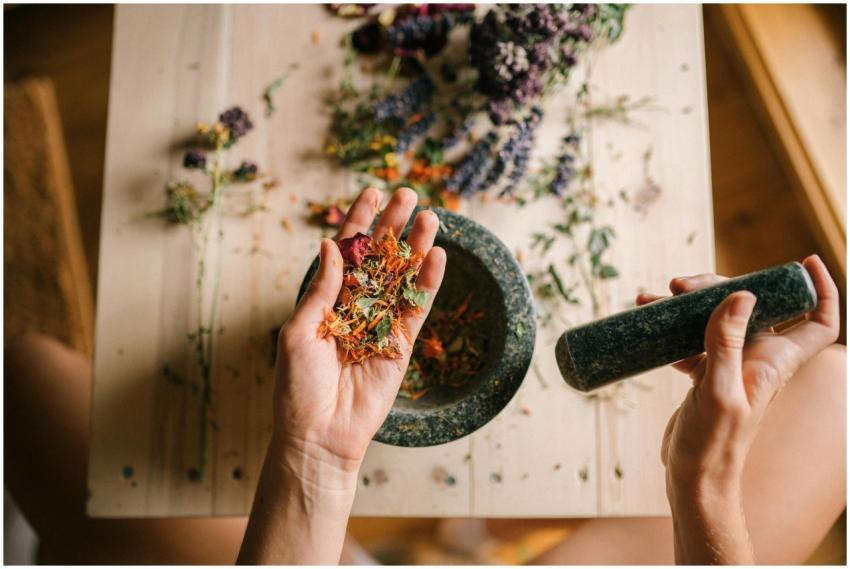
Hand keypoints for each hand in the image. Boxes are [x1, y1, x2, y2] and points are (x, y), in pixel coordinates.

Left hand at [274, 186, 445, 474]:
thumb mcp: (298, 331)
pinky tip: (437, 256)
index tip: (372, 192)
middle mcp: (355, 306)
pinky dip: (427, 283)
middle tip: (407, 193)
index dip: (358, 222)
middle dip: (392, 225)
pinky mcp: (401, 344)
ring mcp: (380, 324)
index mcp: (326, 300)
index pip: (345, 252)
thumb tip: (332, 246)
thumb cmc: (297, 386)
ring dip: (416, 247)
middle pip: (379, 257)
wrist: (318, 434)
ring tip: (430, 216)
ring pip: (402, 277)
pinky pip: (417, 309)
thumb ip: (321, 290)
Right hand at [638, 255, 839, 562]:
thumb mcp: (718, 392)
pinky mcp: (706, 375)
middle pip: (752, 306)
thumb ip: (727, 344)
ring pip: (718, 319)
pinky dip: (674, 329)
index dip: (821, 290)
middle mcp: (758, 360)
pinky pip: (694, 339)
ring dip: (688, 305)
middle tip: (681, 285)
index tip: (803, 262)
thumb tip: (741, 296)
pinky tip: (652, 329)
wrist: (693, 478)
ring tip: (652, 299)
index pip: (819, 322)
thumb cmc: (712, 445)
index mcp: (774, 362)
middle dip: (720, 286)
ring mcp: (731, 366)